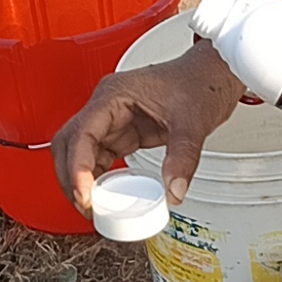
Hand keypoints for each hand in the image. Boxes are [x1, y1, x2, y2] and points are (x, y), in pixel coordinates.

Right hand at [52, 44, 241, 216]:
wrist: (213, 74)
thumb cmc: (200, 82)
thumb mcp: (193, 123)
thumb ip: (182, 158)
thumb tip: (173, 191)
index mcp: (114, 95)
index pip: (82, 134)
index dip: (77, 168)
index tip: (85, 195)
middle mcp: (107, 106)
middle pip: (69, 144)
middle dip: (70, 178)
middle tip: (85, 207)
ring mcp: (113, 119)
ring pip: (80, 152)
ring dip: (81, 180)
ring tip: (92, 208)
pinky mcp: (123, 132)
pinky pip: (99, 157)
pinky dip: (97, 178)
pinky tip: (103, 197)